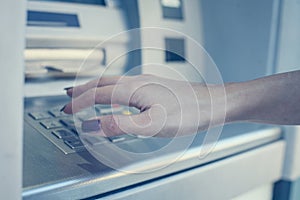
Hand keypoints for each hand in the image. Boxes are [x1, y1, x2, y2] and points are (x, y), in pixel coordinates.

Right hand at [63, 74, 226, 137]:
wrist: (211, 103)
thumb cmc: (187, 112)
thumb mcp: (151, 125)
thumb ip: (121, 125)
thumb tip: (95, 125)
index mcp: (133, 89)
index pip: (97, 94)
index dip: (79, 103)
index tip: (66, 111)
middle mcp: (137, 81)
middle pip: (101, 83)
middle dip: (81, 91)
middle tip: (67, 96)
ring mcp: (145, 82)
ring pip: (112, 82)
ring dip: (94, 87)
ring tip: (84, 92)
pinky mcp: (152, 86)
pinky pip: (122, 84)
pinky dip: (109, 88)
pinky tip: (114, 94)